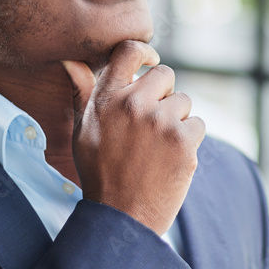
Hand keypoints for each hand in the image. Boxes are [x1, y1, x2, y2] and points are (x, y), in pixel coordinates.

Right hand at [60, 40, 205, 235]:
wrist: (122, 217)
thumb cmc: (100, 172)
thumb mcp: (83, 131)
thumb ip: (82, 93)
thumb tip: (71, 61)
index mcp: (107, 98)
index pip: (129, 51)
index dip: (146, 52)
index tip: (151, 62)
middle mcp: (133, 104)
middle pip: (165, 74)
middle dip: (164, 94)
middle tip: (152, 123)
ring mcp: (160, 122)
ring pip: (184, 101)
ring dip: (177, 119)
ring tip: (158, 147)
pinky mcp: (183, 141)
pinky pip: (198, 124)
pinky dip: (190, 140)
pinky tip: (171, 159)